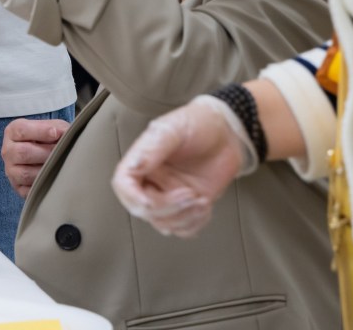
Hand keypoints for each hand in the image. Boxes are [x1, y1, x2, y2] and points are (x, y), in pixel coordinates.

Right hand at [2, 117, 69, 197]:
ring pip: (26, 174)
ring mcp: (11, 171)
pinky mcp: (18, 188)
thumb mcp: (52, 127)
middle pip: (23, 153)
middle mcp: (8, 151)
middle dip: (46, 153)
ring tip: (59, 165)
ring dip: (46, 170)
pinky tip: (53, 178)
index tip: (57, 134)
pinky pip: (29, 190)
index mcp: (12, 132)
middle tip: (61, 152)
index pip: (22, 130)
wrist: (44, 158)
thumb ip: (58, 128)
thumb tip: (64, 134)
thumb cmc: (48, 140)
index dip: (41, 132)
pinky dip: (43, 185)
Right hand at [111, 96, 249, 237]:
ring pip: (163, 223)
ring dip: (185, 217)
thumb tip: (133, 166)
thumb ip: (152, 148)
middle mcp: (153, 180)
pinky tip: (204, 206)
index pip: (123, 184)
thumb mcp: (173, 130)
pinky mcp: (188, 205)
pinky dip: (195, 224)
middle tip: (191, 194)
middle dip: (169, 208)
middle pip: (144, 209)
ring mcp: (170, 195)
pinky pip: (183, 228)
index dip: (133, 198)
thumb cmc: (200, 124)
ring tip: (201, 199)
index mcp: (142, 160)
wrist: (229, 133)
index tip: (150, 202)